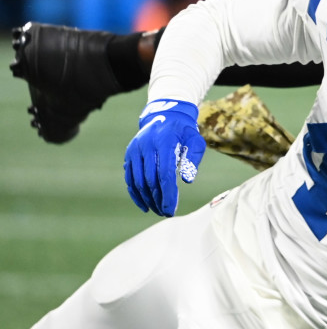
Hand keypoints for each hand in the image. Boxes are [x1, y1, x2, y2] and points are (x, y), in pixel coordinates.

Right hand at [124, 99, 205, 215]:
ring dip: (147, 199)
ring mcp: (135, 150)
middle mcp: (146, 146)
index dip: (167, 193)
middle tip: (167, 213)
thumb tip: (187, 180)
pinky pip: (130, 178)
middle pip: (150, 179)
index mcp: (164, 141)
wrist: (165, 116)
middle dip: (158, 199)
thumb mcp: (196, 141)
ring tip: (158, 210)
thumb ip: (193, 159)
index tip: (171, 209)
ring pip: (138, 181)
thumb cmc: (184, 132)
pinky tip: (144, 205)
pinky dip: (135, 193)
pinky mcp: (129, 155)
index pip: (164, 173)